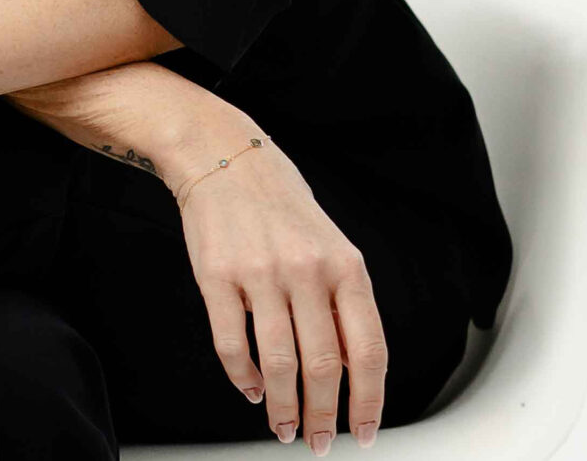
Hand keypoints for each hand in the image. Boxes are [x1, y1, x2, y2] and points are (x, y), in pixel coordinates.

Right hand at [175, 136, 389, 450]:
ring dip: (283, 408)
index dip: (369, 400)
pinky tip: (251, 389)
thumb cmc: (279, 202)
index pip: (368, 349)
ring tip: (283, 427)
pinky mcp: (216, 276)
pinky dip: (244, 377)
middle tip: (318, 441)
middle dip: (323, 416)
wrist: (223, 154)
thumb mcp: (329, 244)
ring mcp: (260, 273)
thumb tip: (350, 369)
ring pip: (279, 363)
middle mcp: (307, 270)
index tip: (364, 431)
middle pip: (324, 366)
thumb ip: (341, 300)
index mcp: (345, 265)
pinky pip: (232, 343)